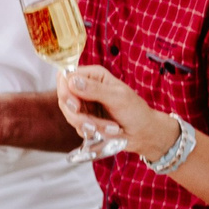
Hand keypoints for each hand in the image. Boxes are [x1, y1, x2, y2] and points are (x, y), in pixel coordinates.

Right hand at [60, 66, 175, 157]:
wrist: (143, 133)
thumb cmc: (136, 112)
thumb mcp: (118, 98)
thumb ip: (95, 90)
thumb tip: (72, 81)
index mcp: (94, 75)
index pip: (66, 77)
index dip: (65, 92)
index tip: (75, 106)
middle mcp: (86, 87)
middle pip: (64, 99)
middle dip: (78, 115)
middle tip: (93, 125)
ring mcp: (84, 105)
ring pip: (70, 115)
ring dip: (90, 126)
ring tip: (111, 129)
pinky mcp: (85, 120)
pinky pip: (78, 127)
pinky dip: (93, 133)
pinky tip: (109, 132)